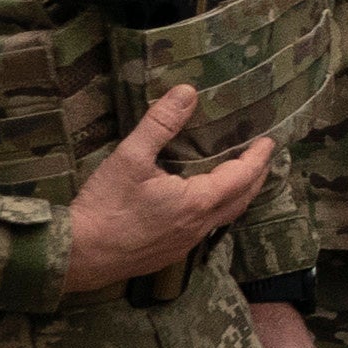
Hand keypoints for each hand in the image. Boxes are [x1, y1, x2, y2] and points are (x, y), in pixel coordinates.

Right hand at [60, 86, 275, 284]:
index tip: (269, 142)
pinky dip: (217, 210)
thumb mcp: (130, 157)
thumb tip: (188, 91)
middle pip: (241, 200)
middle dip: (255, 177)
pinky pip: (206, 229)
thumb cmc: (105, 206)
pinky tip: (204, 204)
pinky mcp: (170, 254)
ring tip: (240, 177)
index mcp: (197, 202)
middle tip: (262, 158)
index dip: (257, 158)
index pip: (241, 177)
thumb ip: (160, 123)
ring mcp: (186, 244)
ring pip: (224, 217)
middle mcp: (199, 226)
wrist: (78, 256)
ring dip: (238, 195)